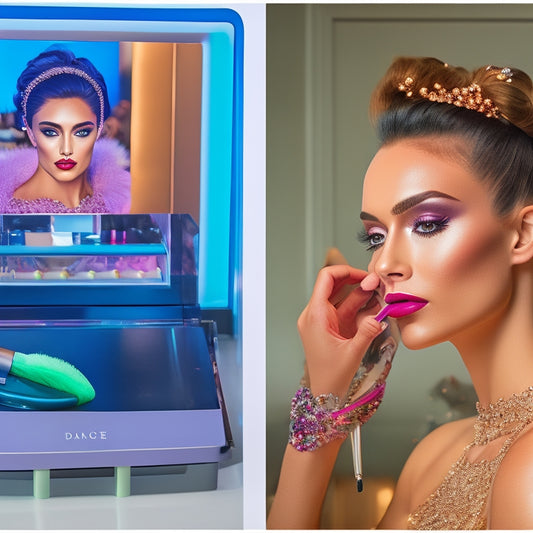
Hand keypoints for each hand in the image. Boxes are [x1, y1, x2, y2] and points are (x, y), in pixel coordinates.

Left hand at [297, 265, 382, 397]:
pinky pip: (343, 309)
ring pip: (341, 297)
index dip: (346, 271)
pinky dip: (357, 305)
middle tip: (376, 282)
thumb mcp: (352, 353)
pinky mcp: (329, 327)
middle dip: (356, 280)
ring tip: (378, 292)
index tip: (365, 275)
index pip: (326, 278)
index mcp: (315, 315)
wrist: (324, 394)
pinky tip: (373, 304)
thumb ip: (367, 332)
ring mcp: (322, 320)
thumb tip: (380, 316)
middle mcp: (315, 314)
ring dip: (359, 292)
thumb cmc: (331, 376)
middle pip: (333, 284)